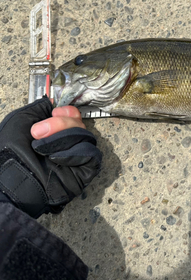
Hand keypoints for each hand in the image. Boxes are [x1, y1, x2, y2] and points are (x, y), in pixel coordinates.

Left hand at [0, 96, 101, 217]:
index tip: (54, 113)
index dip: (68, 111)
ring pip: (86, 137)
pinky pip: (91, 154)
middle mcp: (68, 144)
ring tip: (41, 147)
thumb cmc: (11, 151)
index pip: (75, 116)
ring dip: (63, 137)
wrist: (10, 176)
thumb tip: (54, 103)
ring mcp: (76, 157)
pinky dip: (75, 152)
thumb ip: (40, 109)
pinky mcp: (83, 171)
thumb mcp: (22, 120)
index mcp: (56, 132)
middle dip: (61, 123)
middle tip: (38, 132)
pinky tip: (56, 157)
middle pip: (80, 124)